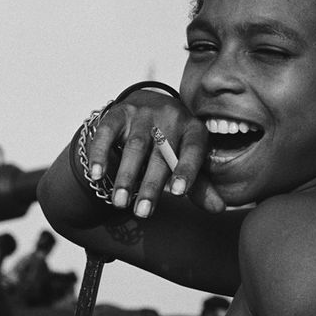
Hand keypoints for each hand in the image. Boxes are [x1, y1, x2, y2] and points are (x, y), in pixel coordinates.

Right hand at [87, 89, 223, 217]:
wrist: (150, 102)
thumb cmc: (173, 141)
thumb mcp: (190, 157)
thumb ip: (201, 185)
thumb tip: (218, 209)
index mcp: (193, 129)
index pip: (193, 149)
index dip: (186, 169)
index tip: (178, 193)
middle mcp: (170, 118)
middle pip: (161, 154)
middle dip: (151, 185)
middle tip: (142, 213)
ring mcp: (143, 114)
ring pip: (135, 146)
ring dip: (126, 176)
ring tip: (120, 202)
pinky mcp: (119, 112)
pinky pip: (107, 132)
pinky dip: (100, 153)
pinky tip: (97, 174)